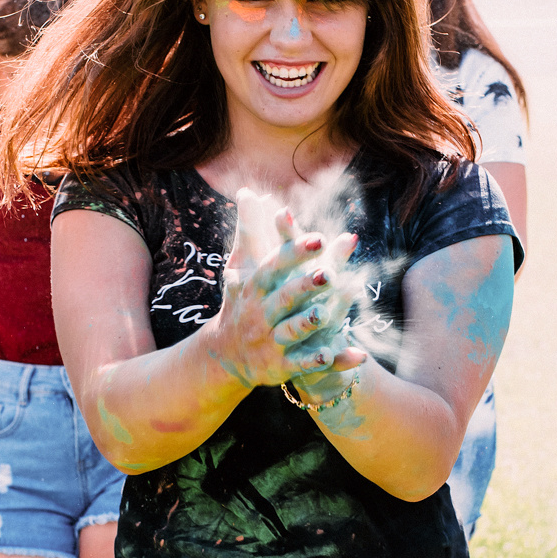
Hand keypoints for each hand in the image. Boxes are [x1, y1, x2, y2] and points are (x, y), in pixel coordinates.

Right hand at [204, 213, 364, 388]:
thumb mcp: (242, 267)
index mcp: (255, 287)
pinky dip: (315, 361)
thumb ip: (250, 230)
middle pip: (283, 297)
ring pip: (290, 331)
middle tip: (328, 273)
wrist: (224, 354)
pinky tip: (332, 355)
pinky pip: (300, 364)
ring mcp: (269, 341)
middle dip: (303, 286)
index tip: (317, 237)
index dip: (295, 253)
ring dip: (306, 323)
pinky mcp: (279, 366)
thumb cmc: (241, 301)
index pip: (274, 266)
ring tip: (325, 315)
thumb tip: (247, 191)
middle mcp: (260, 313)